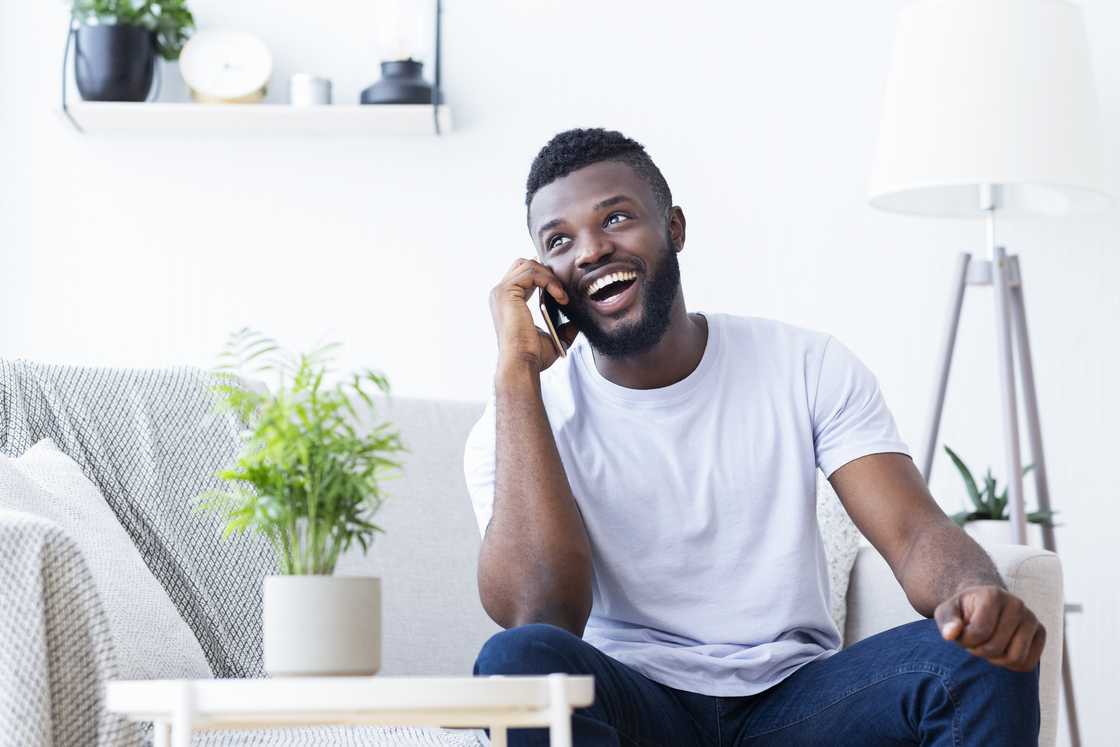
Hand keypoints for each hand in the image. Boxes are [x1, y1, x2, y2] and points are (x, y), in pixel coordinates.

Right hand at [489, 258, 578, 373]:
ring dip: (550, 277)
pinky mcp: (507, 292)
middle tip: (561, 291)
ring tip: (562, 296)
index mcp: (507, 302)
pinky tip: (560, 297)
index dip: (544, 278)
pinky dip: (549, 281)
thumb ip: (561, 329)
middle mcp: (500, 294)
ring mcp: (501, 291)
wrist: (522, 363)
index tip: (561, 295)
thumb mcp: (551, 339)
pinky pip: (531, 272)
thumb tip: (575, 323)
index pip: (524, 275)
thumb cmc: (531, 356)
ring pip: (529, 265)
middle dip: (546, 272)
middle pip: (523, 263)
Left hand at [934, 585, 1045, 671]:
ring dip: (995, 660)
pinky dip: (1011, 665)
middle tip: (973, 642)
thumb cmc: (963, 611)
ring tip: (986, 647)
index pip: (980, 632)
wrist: (983, 605)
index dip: (966, 641)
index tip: (961, 635)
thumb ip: (946, 621)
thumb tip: (950, 634)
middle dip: (978, 651)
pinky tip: (1000, 652)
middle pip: (996, 647)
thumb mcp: (947, 611)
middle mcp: (1016, 604)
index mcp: (992, 595)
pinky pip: (1028, 663)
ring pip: (1015, 658)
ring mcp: (1031, 618)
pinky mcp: (1040, 633)